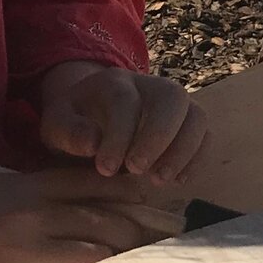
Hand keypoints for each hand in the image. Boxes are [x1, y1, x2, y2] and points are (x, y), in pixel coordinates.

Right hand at [0, 166, 184, 262]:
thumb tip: (59, 204)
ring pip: (89, 256)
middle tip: (173, 237)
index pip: (92, 185)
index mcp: (25, 186)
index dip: (131, 190)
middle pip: (102, 220)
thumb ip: (24, 192)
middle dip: (140, 229)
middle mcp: (30, 215)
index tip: (160, 195)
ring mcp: (19, 252)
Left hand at [36, 61, 207, 185]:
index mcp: (115, 82)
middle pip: (172, 98)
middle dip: (158, 137)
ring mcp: (174, 103)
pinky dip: (197, 157)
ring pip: (196, 115)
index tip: (106, 169)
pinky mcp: (187, 122)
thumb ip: (68, 132)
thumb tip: (92, 143)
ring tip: (159, 180)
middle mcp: (151, 86)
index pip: (126, 101)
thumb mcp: (56, 125)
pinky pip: (205, 134)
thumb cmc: (75, 123)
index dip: (119, 136)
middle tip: (138, 171)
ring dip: (183, 150)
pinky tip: (178, 180)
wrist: (89, 114)